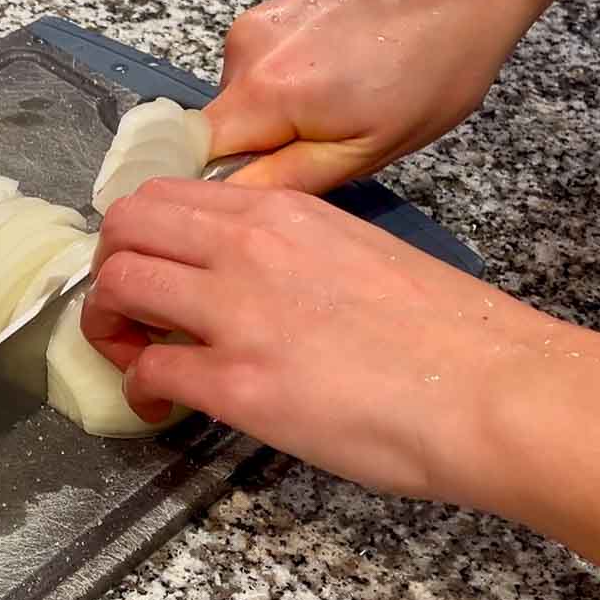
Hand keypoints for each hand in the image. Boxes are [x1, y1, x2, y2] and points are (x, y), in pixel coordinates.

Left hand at [80, 178, 551, 506]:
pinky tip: (160, 404)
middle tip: (127, 312)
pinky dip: (139, 389)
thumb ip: (289, 249)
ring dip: (107, 325)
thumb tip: (246, 276)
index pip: (164, 195)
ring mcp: (237, 312)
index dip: (136, 234)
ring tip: (135, 355)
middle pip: (123, 230)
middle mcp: (246, 247)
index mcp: (280, 211)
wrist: (492, 388)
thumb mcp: (355, 250)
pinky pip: (148, 370)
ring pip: (117, 287)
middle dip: (107, 271)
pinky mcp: (237, 381)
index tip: (146, 266)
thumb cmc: (444, 331)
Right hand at [204, 0, 539, 193]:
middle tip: (331, 147)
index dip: (224, 183)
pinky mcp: (273, 8)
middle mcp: (242, 51)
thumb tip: (232, 200)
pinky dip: (294, 84)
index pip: (195, 159)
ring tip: (350, 102)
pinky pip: (262, 69)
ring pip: (244, 100)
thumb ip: (289, 179)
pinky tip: (348, 74)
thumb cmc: (441, 58)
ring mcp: (256, 22)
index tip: (267, 193)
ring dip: (281, 117)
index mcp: (263, 92)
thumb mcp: (373, 147)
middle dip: (262, 150)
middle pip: (219, 129)